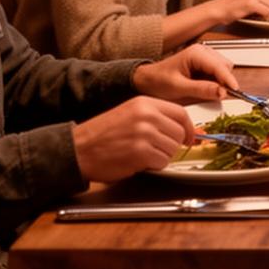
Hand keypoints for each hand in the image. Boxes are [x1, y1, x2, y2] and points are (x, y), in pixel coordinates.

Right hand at [72, 96, 193, 181]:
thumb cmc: (102, 134)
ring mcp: (145, 133)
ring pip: (172, 149)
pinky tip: (138, 162)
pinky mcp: (141, 153)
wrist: (79, 148)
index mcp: (145, 103)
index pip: (181, 113)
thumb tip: (181, 129)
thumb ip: (154, 117)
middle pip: (179, 133)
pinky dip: (154, 166)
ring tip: (142, 154)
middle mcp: (147, 115)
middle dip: (172, 145)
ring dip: (162, 156)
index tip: (189, 138)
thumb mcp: (129, 113)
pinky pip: (162, 162)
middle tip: (156, 150)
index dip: (188, 128)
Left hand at [133, 44, 235, 101]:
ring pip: (223, 70)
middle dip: (224, 81)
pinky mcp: (205, 64)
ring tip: (204, 91)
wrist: (148, 80)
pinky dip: (215, 82)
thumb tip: (222, 92)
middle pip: (225, 67)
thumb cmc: (159, 80)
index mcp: (196, 53)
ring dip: (219, 82)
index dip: (229, 80)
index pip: (220, 66)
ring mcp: (205, 56)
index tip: (235, 91)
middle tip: (216, 96)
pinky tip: (203, 88)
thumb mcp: (179, 88)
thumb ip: (202, 89)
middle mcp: (203, 51)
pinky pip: (217, 73)